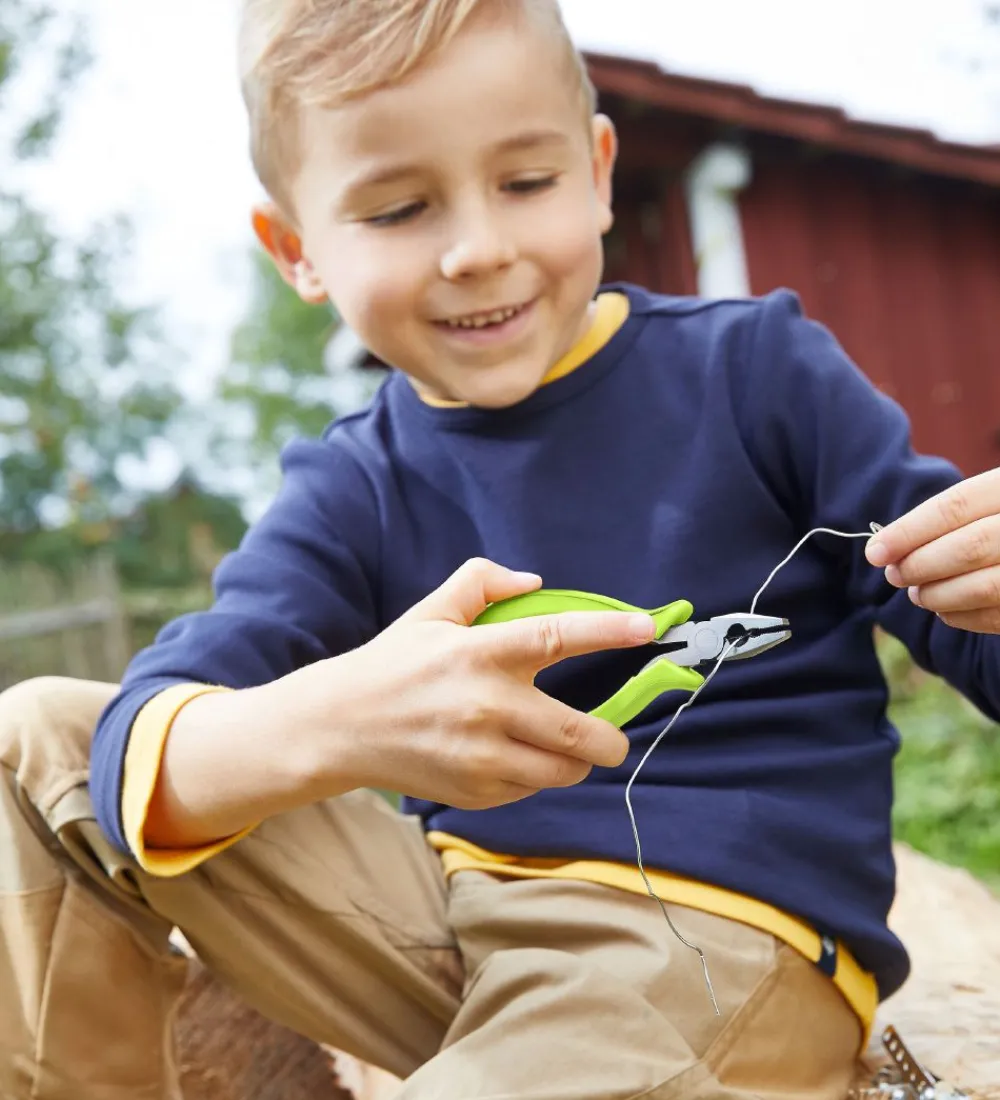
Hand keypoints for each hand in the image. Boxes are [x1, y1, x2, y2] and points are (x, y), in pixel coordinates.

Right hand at [296, 558, 656, 809]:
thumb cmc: (392, 665)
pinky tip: (512, 758)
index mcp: (479, 653)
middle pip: (579, 732)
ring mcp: (482, 756)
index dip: (608, 632)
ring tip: (560, 746)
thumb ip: (482, 582)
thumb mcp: (432, 613)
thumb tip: (536, 582)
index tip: (647, 627)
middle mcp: (487, 707)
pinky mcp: (476, 792)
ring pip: (562, 770)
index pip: (555, 637)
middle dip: (612, 738)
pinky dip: (535, 775)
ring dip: (575, 761)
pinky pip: (530, 788)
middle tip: (614, 735)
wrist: (341, 728)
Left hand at [866, 469, 999, 632]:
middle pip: (969, 546)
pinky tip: (945, 610)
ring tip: (917, 594)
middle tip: (894, 575)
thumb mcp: (992, 501)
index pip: (956, 506)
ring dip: (939, 594)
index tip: (875, 551)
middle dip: (920, 565)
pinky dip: (964, 617)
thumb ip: (954, 517)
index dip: (909, 530)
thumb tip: (886, 547)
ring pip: (985, 586)